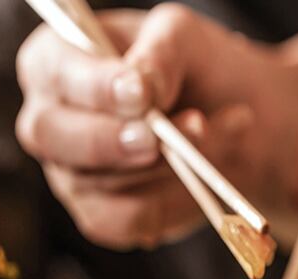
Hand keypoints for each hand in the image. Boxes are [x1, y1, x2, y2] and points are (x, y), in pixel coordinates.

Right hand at [16, 6, 297, 249]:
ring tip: (214, 131)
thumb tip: (142, 89)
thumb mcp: (186, 37)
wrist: (246, 124)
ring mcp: (72, 173)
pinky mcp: (103, 215)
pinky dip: (176, 199)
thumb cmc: (201, 70)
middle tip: (158, 139)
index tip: (142, 95)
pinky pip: (128, 221)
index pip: (53, 72)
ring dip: (168, 163)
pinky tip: (204, 172)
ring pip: (101, 182)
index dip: (95, 88)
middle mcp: (51, 120)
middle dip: (111, 140)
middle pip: (52, 136)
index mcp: (55, 61)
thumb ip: (160, 52)